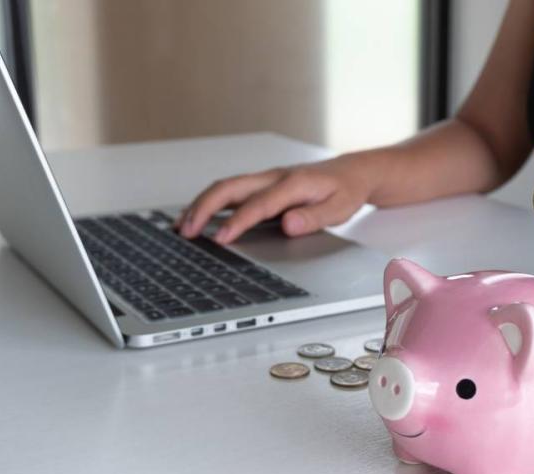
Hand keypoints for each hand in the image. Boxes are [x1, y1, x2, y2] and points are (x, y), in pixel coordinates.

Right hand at [177, 155, 378, 243]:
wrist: (352, 172)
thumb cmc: (345, 191)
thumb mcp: (339, 208)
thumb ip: (314, 217)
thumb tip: (289, 224)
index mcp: (293, 184)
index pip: (259, 204)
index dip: (238, 222)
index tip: (221, 240)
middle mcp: (274, 177)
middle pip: (230, 187)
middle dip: (204, 208)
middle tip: (186, 232)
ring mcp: (265, 179)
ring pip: (225, 187)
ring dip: (201, 205)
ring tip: (181, 228)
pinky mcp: (261, 185)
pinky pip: (230, 191)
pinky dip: (210, 203)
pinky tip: (197, 218)